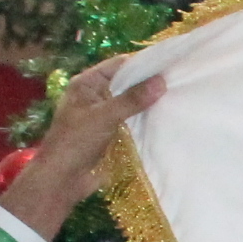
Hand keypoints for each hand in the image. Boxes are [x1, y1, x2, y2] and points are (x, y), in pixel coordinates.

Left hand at [0, 58, 165, 241]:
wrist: (64, 179)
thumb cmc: (75, 141)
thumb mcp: (104, 116)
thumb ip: (132, 99)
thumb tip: (161, 82)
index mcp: (87, 83)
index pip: (118, 65)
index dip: (142, 63)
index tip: (169, 63)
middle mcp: (97, 95)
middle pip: (127, 83)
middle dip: (149, 83)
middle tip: (179, 79)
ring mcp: (105, 114)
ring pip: (132, 102)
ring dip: (150, 102)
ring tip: (178, 97)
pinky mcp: (114, 132)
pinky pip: (134, 120)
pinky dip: (148, 119)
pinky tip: (167, 117)